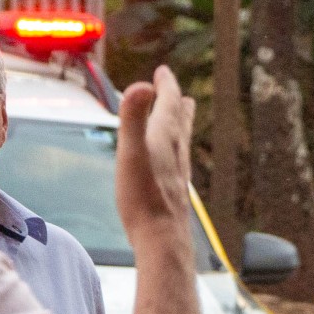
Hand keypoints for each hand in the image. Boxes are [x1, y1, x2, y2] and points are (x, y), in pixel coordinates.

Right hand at [114, 65, 194, 244]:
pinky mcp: (174, 193)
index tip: (163, 72)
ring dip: (180, 125)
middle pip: (179, 121)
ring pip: (181, 142)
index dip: (166, 85)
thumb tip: (141, 85)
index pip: (169, 104)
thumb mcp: (131, 153)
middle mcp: (176, 154)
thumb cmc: (143, 199)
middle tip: (177, 91)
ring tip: (182, 117)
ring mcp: (177, 174)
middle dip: (176, 103)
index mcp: (164, 139)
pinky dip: (175, 151)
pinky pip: (177, 163)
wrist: (162, 241)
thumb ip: (133, 119)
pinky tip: (173, 162)